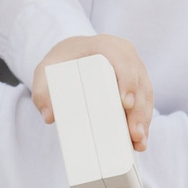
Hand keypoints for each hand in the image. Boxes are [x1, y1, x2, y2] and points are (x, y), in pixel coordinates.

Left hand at [32, 34, 153, 149]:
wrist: (73, 53)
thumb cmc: (61, 60)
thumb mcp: (45, 71)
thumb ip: (41, 91)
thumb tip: (49, 116)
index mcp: (105, 45)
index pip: (122, 60)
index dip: (127, 81)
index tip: (125, 103)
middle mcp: (125, 54)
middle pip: (138, 81)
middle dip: (138, 110)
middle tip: (134, 134)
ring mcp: (134, 67)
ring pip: (145, 93)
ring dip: (144, 119)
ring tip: (139, 142)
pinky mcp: (138, 81)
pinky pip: (145, 100)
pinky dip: (144, 120)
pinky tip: (141, 139)